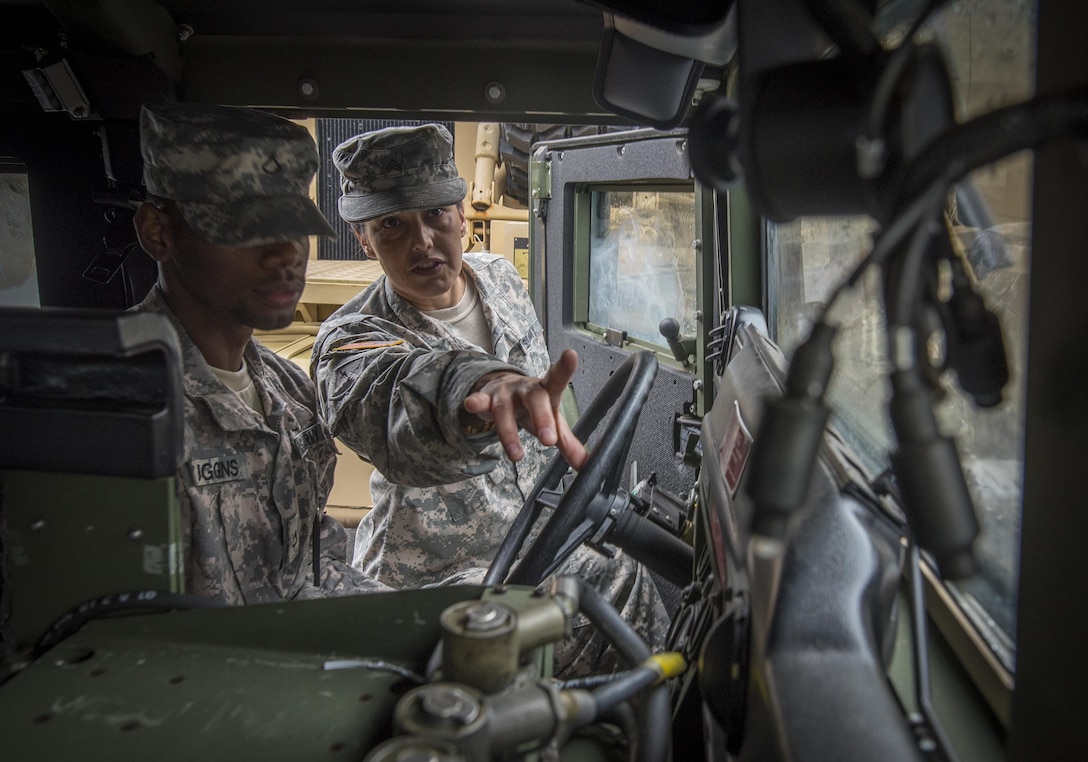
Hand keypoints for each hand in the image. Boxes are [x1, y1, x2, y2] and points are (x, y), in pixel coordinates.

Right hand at [462, 348, 587, 468]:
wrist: (503, 391)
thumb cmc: (533, 408)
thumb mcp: (552, 423)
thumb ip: (568, 443)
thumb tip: (587, 465)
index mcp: (547, 390)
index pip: (557, 379)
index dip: (564, 368)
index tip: (571, 355)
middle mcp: (526, 387)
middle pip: (535, 398)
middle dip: (542, 418)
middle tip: (550, 440)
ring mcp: (505, 391)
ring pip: (506, 408)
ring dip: (510, 432)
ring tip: (516, 455)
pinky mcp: (485, 397)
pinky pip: (480, 400)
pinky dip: (476, 402)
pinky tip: (471, 404)